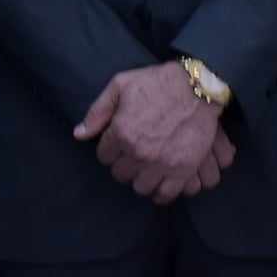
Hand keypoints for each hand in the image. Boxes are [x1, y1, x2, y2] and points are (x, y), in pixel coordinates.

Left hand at [73, 62, 224, 203]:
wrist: (197, 86)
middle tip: (132, 156)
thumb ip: (98, 111)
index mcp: (121, 132)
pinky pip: (166, 194)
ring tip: (146, 168)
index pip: (104, 156)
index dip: (110, 150)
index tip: (118, 145)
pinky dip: (161, 192)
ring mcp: (162, 163)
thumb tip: (79, 134)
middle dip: (124, 165)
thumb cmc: (157, 82)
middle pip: (120, 174)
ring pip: (140, 187)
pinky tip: (160, 183)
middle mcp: (139, 152)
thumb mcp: (120, 85)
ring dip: (141, 178)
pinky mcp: (183, 170)